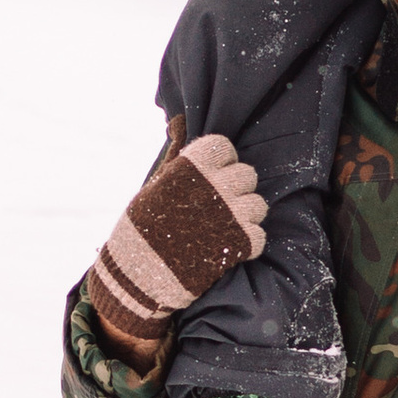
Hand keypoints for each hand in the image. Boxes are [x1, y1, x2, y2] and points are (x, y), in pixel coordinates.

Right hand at [88, 132, 267, 358]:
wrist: (138, 276)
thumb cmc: (142, 228)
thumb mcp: (154, 186)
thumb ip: (178, 159)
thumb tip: (179, 122)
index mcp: (192, 168)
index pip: (225, 148)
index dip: (221, 161)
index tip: (211, 176)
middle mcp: (215, 186)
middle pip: (247, 175)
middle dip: (237, 189)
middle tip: (221, 205)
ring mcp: (230, 215)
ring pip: (258, 205)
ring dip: (246, 215)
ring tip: (226, 226)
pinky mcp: (238, 244)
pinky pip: (259, 235)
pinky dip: (248, 243)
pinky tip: (229, 247)